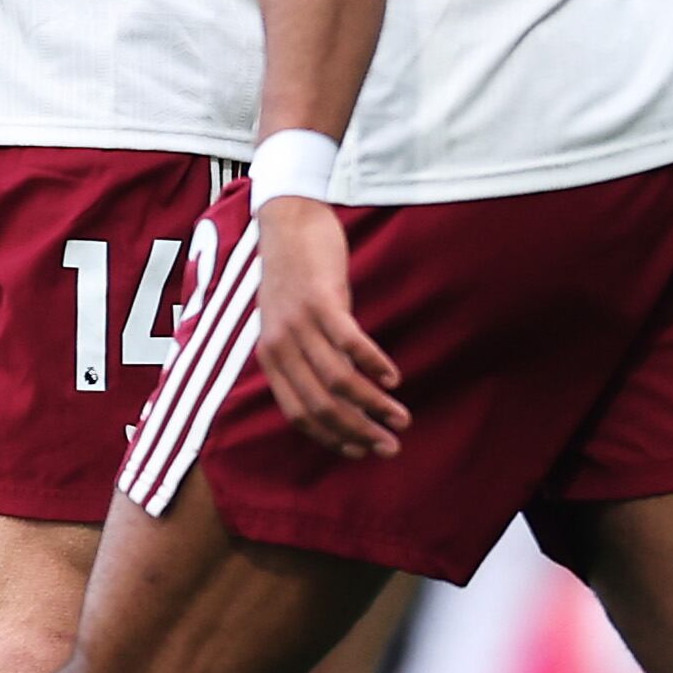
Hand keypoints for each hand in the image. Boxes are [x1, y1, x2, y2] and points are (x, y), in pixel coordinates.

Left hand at [251, 196, 404, 460]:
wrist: (287, 221)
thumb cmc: (294, 274)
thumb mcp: (289, 322)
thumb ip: (306, 357)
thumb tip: (339, 394)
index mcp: (271, 358)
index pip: (299, 415)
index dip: (331, 439)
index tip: (361, 452)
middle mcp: (280, 346)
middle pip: (321, 405)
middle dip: (358, 432)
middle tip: (390, 446)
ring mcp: (299, 323)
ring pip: (338, 381)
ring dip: (373, 406)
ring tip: (401, 418)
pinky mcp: (321, 300)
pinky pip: (349, 342)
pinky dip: (373, 364)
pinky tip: (393, 379)